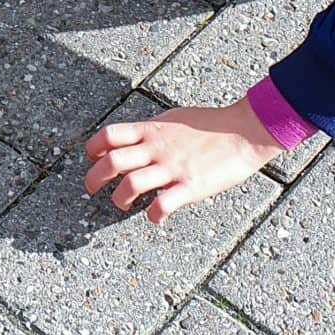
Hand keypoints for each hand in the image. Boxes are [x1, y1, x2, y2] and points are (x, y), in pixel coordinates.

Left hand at [84, 98, 283, 223]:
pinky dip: (153, 215)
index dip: (92, 148)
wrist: (243, 131)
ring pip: (130, 185)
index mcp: (150, 130)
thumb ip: (150, 130)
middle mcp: (156, 148)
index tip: (91, 158)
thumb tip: (132, 137)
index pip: (109, 135)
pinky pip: (162, 205)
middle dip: (94, 178)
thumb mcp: (172, 118)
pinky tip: (155, 216)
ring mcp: (172, 168)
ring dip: (119, 199)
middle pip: (111, 162)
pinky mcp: (190, 186)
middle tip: (90, 188)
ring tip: (121, 204)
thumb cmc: (209, 124)